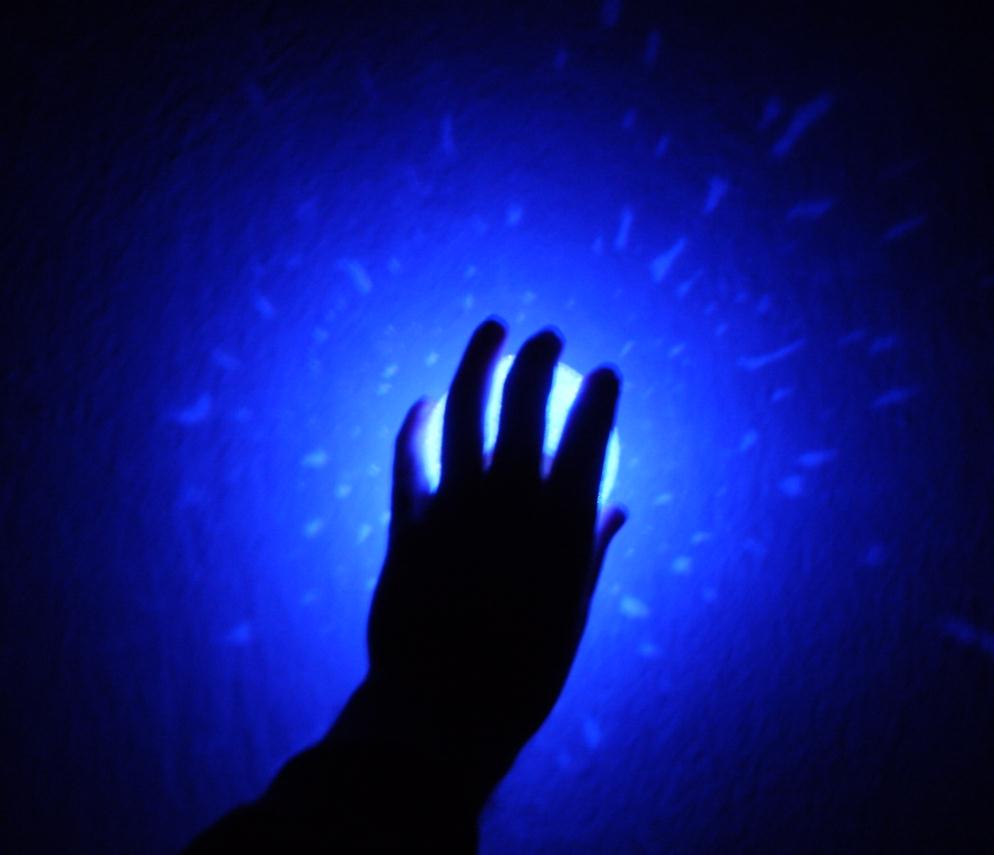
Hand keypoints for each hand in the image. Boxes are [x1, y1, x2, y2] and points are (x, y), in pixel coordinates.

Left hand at [357, 318, 626, 805]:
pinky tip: (424, 401)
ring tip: (490, 329)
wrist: (445, 709)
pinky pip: (410, 458)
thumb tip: (615, 506)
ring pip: (463, 413)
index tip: (607, 373)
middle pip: (523, 406)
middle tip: (548, 337)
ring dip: (476, 362)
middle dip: (539, 358)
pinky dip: (416, 424)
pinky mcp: (408, 524)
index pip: (588, 438)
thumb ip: (591, 549)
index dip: (600, 396)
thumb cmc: (525, 668)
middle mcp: (509, 503)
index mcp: (561, 525)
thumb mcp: (574, 610)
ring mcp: (454, 508)